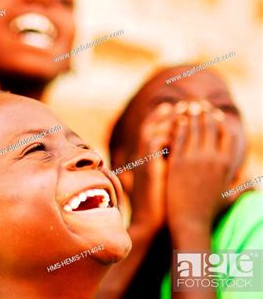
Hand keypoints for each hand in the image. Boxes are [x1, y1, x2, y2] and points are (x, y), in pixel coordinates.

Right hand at [128, 103, 173, 230]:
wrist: (154, 224)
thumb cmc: (164, 207)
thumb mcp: (169, 180)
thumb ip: (173, 163)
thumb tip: (187, 149)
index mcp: (146, 159)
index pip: (151, 129)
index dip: (163, 116)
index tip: (178, 108)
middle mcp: (142, 157)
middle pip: (151, 125)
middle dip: (167, 113)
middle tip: (184, 105)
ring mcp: (143, 161)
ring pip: (153, 129)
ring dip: (169, 120)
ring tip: (184, 113)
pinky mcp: (148, 165)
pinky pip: (156, 140)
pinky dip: (169, 133)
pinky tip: (182, 132)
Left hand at [166, 102, 235, 230]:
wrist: (189, 221)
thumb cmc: (210, 212)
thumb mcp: (230, 197)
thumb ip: (241, 187)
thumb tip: (254, 186)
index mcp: (228, 164)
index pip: (227, 135)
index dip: (221, 122)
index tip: (215, 114)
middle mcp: (213, 158)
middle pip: (210, 127)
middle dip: (205, 113)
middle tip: (199, 104)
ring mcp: (195, 159)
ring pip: (194, 129)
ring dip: (191, 115)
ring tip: (187, 106)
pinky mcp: (178, 161)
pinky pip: (179, 137)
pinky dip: (178, 126)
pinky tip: (175, 119)